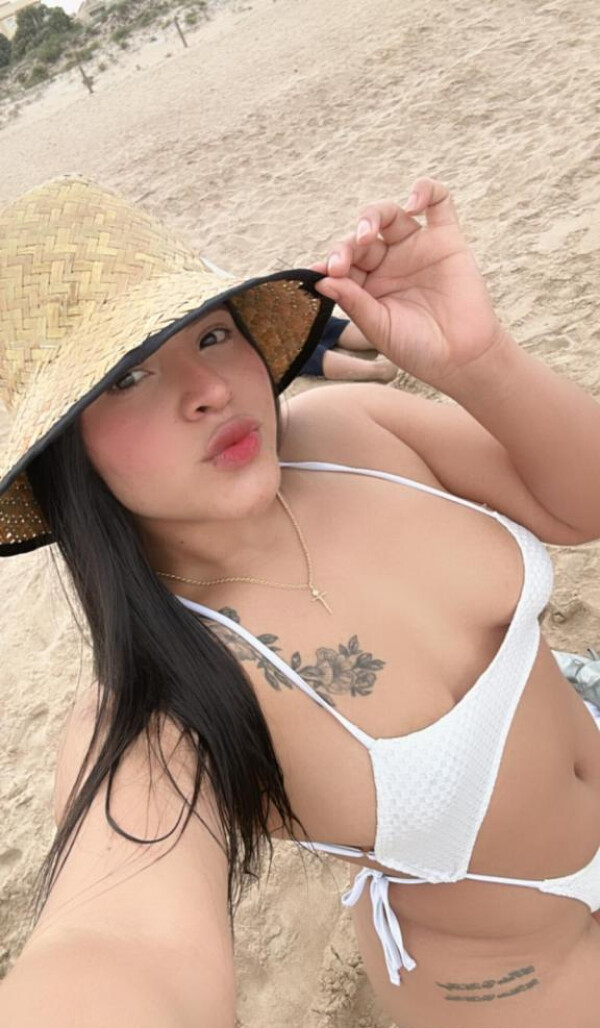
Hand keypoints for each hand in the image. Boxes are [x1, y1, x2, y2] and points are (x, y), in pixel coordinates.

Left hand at [312, 178, 509, 391]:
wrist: (461, 358)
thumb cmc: (416, 348)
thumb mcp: (378, 327)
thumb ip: (353, 302)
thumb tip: (322, 279)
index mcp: (367, 283)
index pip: (343, 261)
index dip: (330, 262)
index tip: (320, 272)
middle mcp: (389, 261)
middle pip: (361, 237)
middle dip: (346, 245)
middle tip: (342, 262)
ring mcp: (417, 248)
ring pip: (390, 214)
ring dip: (371, 216)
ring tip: (366, 234)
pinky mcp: (447, 240)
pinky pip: (438, 202)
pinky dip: (425, 190)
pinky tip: (413, 204)